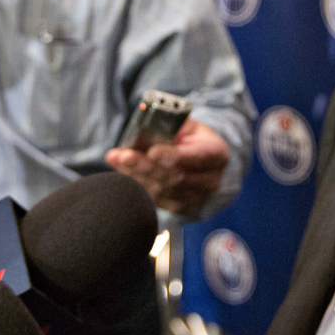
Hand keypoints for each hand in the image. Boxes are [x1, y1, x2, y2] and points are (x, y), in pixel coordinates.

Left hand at [105, 119, 229, 215]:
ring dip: (136, 175)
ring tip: (117, 159)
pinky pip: (155, 199)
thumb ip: (169, 126)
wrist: (202, 163)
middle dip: (146, 165)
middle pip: (175, 176)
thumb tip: (143, 127)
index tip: (151, 152)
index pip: (196, 157)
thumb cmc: (191, 138)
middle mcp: (210, 180)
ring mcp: (196, 197)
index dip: (172, 155)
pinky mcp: (180, 208)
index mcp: (217, 153)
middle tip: (124, 155)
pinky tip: (122, 171)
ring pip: (162, 190)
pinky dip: (137, 184)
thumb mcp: (187, 125)